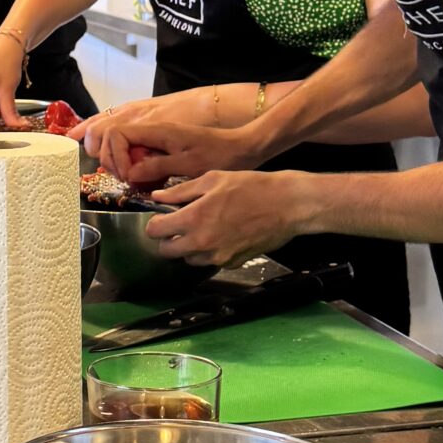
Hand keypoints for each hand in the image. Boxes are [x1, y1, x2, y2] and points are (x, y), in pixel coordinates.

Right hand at [82, 94, 265, 184]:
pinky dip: (134, 165)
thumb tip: (129, 174)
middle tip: (125, 180)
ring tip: (132, 181)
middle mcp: (154, 129)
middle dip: (111, 159)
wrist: (242, 148)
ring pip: (123, 144)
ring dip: (121, 163)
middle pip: (113, 136)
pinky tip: (143, 180)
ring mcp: (157, 136)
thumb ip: (156, 167)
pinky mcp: (162, 145)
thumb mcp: (188, 165)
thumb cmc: (219, 156)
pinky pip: (138, 151)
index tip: (125, 175)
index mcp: (158, 130)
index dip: (113, 154)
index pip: (116, 133)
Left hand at [142, 169, 309, 265]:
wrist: (288, 205)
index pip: (155, 232)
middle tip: (178, 225)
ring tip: (203, 227)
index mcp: (193, 219)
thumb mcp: (213, 179)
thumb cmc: (252, 186)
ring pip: (189, 259)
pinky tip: (222, 234)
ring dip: (189, 247)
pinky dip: (211, 251)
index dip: (155, 224)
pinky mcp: (233, 263)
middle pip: (167, 252)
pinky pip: (212, 261)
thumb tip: (158, 197)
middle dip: (168, 239)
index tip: (161, 218)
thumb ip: (181, 191)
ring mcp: (218, 256)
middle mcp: (202, 243)